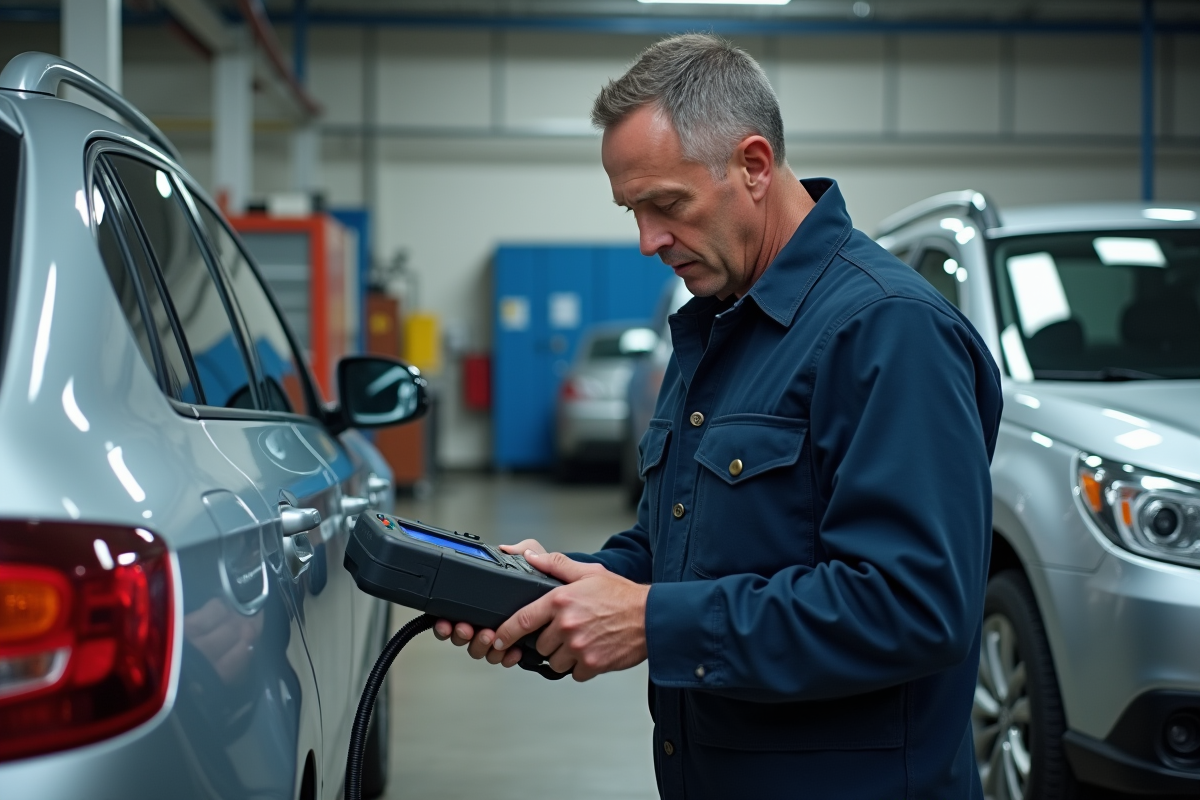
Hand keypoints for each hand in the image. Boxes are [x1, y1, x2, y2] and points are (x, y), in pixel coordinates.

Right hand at [431, 539, 549, 665]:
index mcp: (482, 601)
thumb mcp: (532, 559)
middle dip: (460, 634)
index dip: (445, 622)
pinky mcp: (517, 647)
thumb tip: (505, 548)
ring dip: (481, 645)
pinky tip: (512, 651)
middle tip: (467, 628)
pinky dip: (506, 656)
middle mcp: (486, 621)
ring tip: (489, 635)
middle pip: (462, 637)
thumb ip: (519, 551)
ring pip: (480, 650)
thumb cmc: (544, 578)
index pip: (453, 615)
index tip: (447, 622)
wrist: (567, 596)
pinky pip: (504, 658)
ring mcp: (500, 636)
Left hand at [493, 551, 648, 681]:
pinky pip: (574, 673)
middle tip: (568, 630)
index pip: (522, 620)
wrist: (652, 617)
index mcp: (561, 601)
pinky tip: (593, 650)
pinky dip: (581, 666)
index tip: (498, 639)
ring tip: (583, 640)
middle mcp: (567, 625)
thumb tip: (529, 557)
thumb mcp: (588, 572)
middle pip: (540, 644)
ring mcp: (579, 647)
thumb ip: (556, 565)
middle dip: (549, 640)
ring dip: (564, 655)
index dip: (505, 633)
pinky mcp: (592, 664)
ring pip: (555, 661)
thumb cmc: (622, 595)